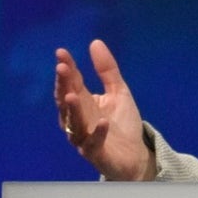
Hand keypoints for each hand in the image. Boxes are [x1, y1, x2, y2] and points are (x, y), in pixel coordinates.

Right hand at [54, 40, 155, 180]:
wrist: (135, 156)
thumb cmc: (122, 124)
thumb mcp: (118, 92)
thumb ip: (107, 70)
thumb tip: (95, 42)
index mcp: (83, 103)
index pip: (71, 83)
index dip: (67, 68)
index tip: (61, 52)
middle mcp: (78, 119)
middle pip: (66, 102)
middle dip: (63, 86)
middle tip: (61, 68)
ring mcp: (84, 138)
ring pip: (73, 124)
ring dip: (73, 110)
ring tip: (72, 95)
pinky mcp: (96, 154)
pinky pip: (93, 144)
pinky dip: (97, 133)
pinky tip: (102, 121)